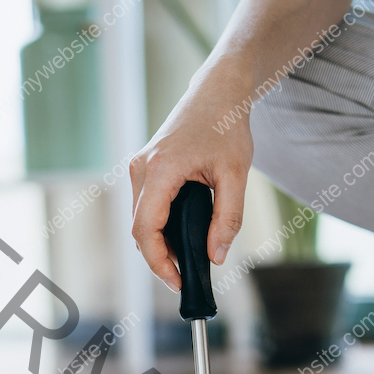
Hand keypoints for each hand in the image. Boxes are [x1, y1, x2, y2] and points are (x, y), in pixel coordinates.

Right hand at [130, 60, 254, 290]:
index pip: (146, 229)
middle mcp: (142, 168)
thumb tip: (216, 256)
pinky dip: (157, 226)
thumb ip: (228, 219)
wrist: (217, 93)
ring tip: (185, 259)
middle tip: (185, 276)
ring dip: (158, 243)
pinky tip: (179, 236)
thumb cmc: (227, 127)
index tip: (177, 281)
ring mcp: (139, 167)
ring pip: (139, 219)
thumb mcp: (235, 175)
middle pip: (139, 229)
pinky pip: (144, 206)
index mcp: (161, 169)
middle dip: (159, 257)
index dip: (158, 262)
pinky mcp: (143, 167)